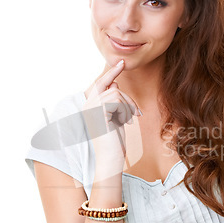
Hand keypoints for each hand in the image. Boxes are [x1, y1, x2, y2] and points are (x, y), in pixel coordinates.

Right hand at [82, 60, 140, 175]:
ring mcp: (91, 107)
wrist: (110, 159)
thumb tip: (116, 85)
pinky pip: (117, 100)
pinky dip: (125, 111)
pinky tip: (125, 123)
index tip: (122, 62)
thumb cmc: (114, 143)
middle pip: (111, 86)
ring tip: (129, 122)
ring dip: (128, 107)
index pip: (100, 84)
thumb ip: (113, 102)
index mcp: (89, 106)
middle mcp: (87, 105)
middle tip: (136, 113)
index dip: (111, 73)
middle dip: (126, 98)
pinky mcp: (98, 111)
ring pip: (117, 93)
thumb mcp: (115, 118)